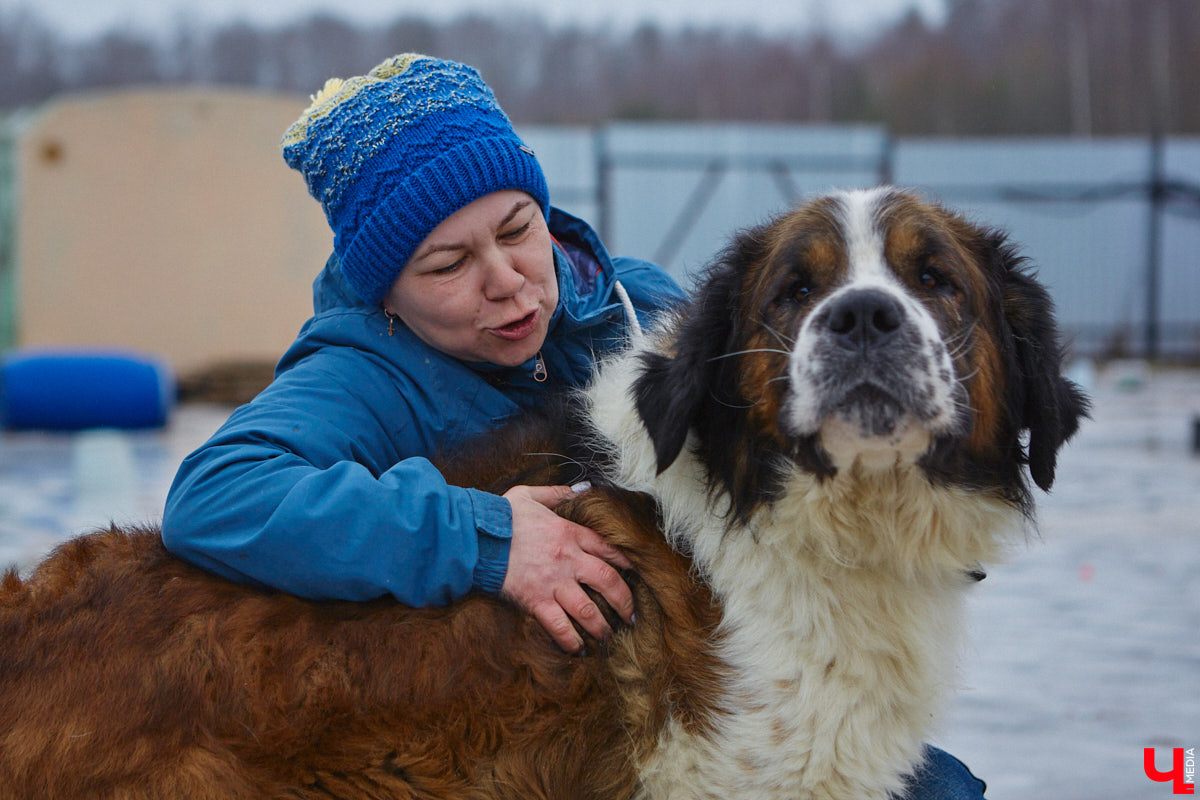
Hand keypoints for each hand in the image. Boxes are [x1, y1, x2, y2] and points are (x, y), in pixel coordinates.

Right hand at [500, 484, 634, 652]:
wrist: (474, 537)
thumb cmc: (500, 516)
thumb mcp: (529, 495)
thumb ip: (557, 492)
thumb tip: (582, 488)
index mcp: (569, 532)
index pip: (608, 548)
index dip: (626, 562)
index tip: (634, 574)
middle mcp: (568, 559)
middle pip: (609, 581)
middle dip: (625, 602)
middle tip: (630, 616)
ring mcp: (553, 581)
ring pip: (589, 609)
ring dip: (603, 626)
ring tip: (609, 636)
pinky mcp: (535, 600)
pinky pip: (560, 626)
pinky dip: (571, 641)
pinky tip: (578, 650)